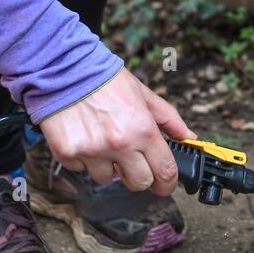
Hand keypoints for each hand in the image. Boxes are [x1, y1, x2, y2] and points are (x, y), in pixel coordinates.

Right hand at [38, 68, 194, 195]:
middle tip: (132, 162)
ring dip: (107, 166)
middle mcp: (119, 143)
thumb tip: (188, 136)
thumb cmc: (104, 79)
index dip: (167, 184)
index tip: (164, 185)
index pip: (164, 171)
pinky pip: (81, 170)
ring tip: (102, 140)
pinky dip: (84, 159)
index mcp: (142, 129)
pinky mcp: (68, 153)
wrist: (65, 67)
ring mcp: (92, 151)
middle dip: (138, 176)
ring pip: (107, 179)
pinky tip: (83, 137)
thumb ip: (169, 119)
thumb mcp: (144, 94)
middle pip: (139, 183)